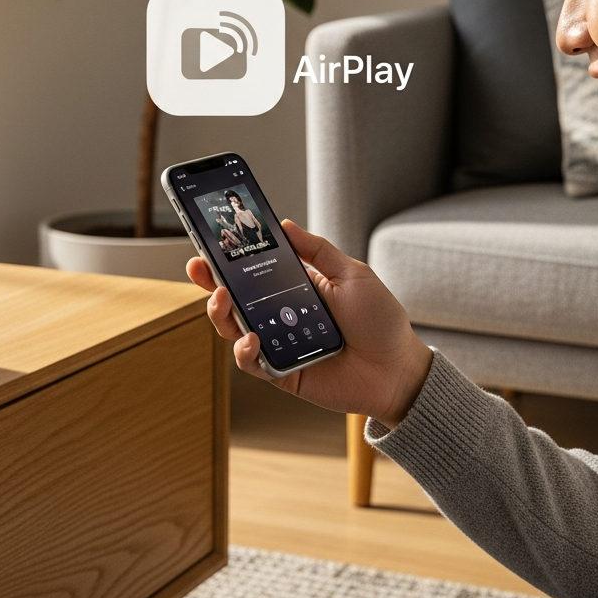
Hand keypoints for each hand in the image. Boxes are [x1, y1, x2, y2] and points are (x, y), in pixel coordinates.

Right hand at [186, 220, 432, 428]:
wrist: (398, 369)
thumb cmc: (381, 321)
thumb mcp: (352, 274)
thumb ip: (317, 250)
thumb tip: (285, 224)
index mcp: (297, 289)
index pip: (255, 271)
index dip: (230, 259)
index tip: (211, 242)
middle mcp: (282, 316)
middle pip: (235, 299)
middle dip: (211, 283)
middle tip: (199, 268)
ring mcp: (278, 344)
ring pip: (235, 330)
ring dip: (221, 314)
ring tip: (221, 298)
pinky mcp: (281, 372)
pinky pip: (252, 363)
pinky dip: (245, 351)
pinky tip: (251, 338)